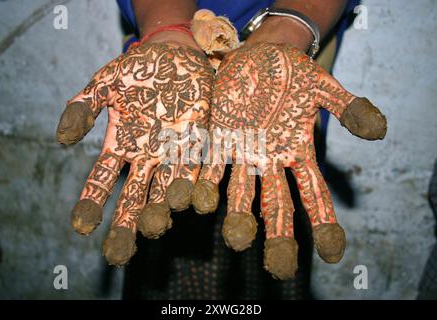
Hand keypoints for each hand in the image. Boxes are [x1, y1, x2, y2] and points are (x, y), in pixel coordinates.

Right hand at [57, 41, 213, 265]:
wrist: (176, 55)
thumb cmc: (139, 70)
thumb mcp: (106, 83)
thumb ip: (83, 106)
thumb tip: (62, 139)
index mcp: (121, 145)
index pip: (101, 180)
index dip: (91, 202)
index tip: (81, 227)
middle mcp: (146, 156)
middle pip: (134, 196)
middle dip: (126, 223)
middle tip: (118, 253)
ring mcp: (173, 152)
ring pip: (165, 189)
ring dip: (160, 209)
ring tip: (155, 225)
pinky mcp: (198, 143)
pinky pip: (195, 168)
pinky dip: (193, 185)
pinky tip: (191, 201)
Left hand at [191, 43, 386, 278]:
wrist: (255, 56)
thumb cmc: (291, 71)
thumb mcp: (321, 85)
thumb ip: (345, 107)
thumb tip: (379, 130)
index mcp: (297, 152)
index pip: (314, 193)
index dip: (323, 221)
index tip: (333, 252)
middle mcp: (269, 161)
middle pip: (277, 203)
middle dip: (278, 233)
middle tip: (280, 266)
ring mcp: (241, 153)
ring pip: (240, 192)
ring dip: (238, 216)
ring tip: (237, 238)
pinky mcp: (216, 140)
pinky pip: (207, 167)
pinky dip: (201, 184)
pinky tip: (193, 202)